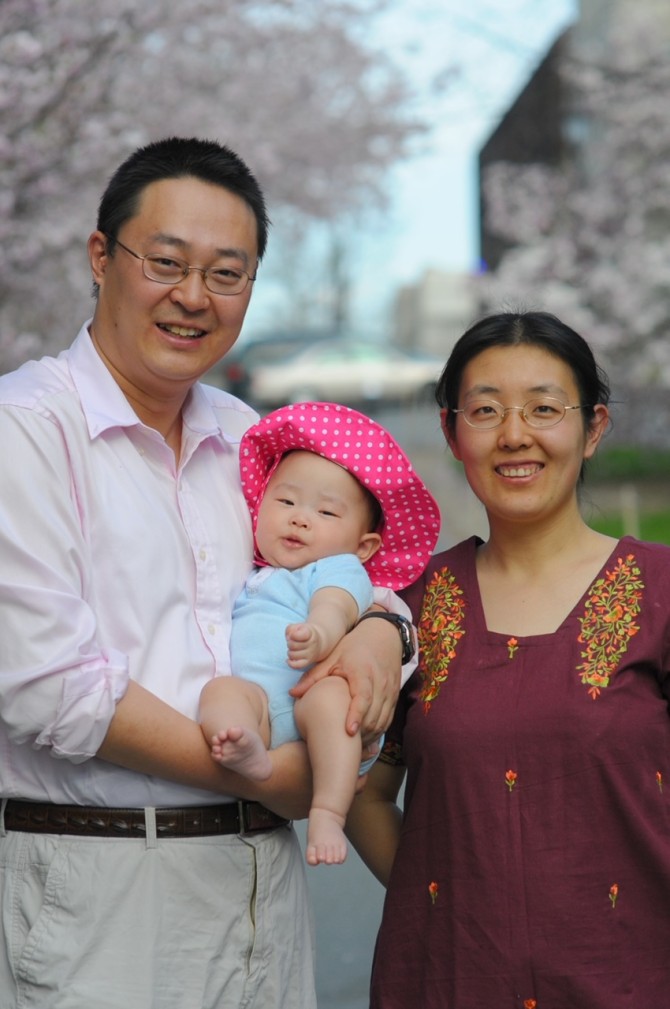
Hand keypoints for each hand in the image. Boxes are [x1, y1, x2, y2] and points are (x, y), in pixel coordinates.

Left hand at [290, 617, 400, 740]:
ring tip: (352, 748)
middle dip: (361, 733)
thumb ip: (313, 677)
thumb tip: (292, 694)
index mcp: (363, 672)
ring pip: (382, 720)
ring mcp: (390, 690)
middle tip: (344, 747)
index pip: (363, 697)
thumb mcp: (332, 657)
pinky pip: (388, 719)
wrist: (383, 636)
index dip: (356, 715)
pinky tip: (364, 739)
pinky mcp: (394, 696)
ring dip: (369, 736)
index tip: (348, 732)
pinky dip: (377, 731)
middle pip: (374, 714)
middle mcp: (380, 683)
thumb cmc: (354, 646)